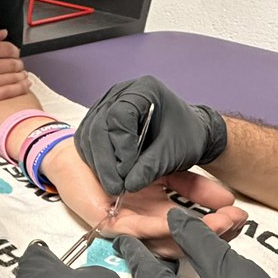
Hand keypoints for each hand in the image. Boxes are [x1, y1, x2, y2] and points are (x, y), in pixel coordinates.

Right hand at [0, 30, 28, 116]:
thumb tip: (3, 33)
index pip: (6, 48)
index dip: (14, 51)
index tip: (14, 54)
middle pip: (11, 63)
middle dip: (18, 64)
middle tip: (18, 66)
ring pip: (11, 78)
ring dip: (21, 76)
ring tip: (24, 76)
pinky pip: (5, 93)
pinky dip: (18, 88)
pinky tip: (24, 86)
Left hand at [42, 140, 247, 256]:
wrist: (76, 152)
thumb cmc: (116, 161)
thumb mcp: (164, 170)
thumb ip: (191, 184)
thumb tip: (227, 198)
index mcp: (160, 215)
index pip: (194, 227)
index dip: (218, 223)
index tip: (241, 215)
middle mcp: (146, 227)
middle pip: (185, 240)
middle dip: (214, 233)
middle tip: (236, 221)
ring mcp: (129, 231)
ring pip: (166, 241)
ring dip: (193, 233)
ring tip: (218, 223)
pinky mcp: (110, 227)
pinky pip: (139, 230)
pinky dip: (160, 226)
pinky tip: (178, 219)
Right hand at [76, 76, 227, 194]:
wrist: (188, 134)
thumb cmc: (186, 136)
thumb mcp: (174, 152)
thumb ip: (151, 167)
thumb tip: (129, 184)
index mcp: (143, 90)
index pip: (119, 116)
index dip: (121, 145)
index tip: (127, 171)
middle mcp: (120, 93)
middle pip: (99, 126)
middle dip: (105, 160)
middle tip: (116, 187)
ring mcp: (107, 105)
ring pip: (89, 135)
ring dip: (98, 163)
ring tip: (114, 185)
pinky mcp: (100, 120)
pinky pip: (88, 141)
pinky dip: (95, 160)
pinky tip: (108, 176)